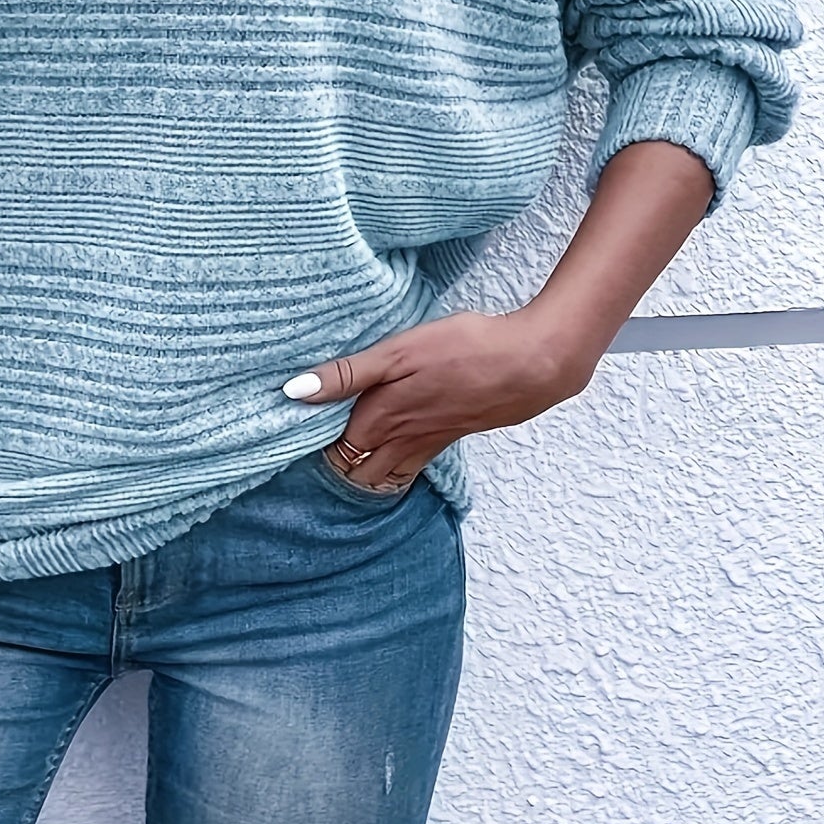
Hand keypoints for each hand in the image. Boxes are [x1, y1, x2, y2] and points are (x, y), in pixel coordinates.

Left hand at [282, 307, 593, 489]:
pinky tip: (389, 458)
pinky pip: (412, 465)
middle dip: (335, 467)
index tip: (293, 436)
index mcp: (381, 417)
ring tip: (343, 462)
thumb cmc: (463, 350)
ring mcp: (429, 440)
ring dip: (363, 472)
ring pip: (385, 473)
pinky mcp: (451, 435)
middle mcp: (401, 437)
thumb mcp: (397, 353)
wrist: (530, 365)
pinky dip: (393, 469)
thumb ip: (347, 374)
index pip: (334, 446)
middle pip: (357, 470)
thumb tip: (294, 392)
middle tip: (312, 451)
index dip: (313, 443)